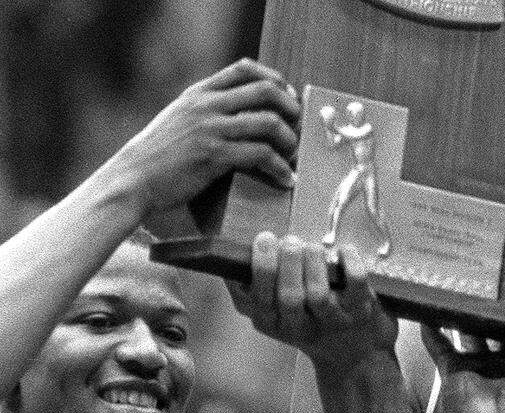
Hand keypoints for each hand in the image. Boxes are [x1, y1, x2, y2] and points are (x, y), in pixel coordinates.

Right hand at [98, 58, 299, 216]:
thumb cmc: (158, 157)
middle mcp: (206, 105)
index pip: (244, 68)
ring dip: (291, 142)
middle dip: (292, 109)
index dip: (275, 80)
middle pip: (266, 90)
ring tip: (294, 158)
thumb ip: (206, 111)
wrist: (132, 180)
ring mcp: (210, 129)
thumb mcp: (179, 120)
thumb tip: (244, 114)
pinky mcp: (214, 156)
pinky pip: (262, 156)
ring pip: (270, 123)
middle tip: (299, 128)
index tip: (288, 99)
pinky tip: (286, 179)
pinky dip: (281, 169)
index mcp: (198, 93)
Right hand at [228, 231, 397, 367]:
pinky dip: (349, 262)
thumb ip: (247, 289)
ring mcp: (333, 322)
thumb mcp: (271, 310)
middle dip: (287, 263)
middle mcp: (301, 328)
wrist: (348, 349)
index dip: (262, 268)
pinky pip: (355, 285)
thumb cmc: (304, 317)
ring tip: (310, 246)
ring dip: (313, 262)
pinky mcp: (360, 312)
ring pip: (318, 294)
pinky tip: (342, 250)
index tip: (264, 239)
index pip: (260, 301)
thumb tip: (229, 261)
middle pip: (289, 298)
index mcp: (273, 324)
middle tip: (289, 241)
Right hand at [420, 289, 504, 412]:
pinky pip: (441, 346)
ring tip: (458, 285)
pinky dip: (433, 331)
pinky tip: (426, 312)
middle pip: (499, 325)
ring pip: (469, 332)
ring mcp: (478, 363)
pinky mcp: (454, 369)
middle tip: (487, 274)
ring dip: (464, 314)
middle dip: (494, 306)